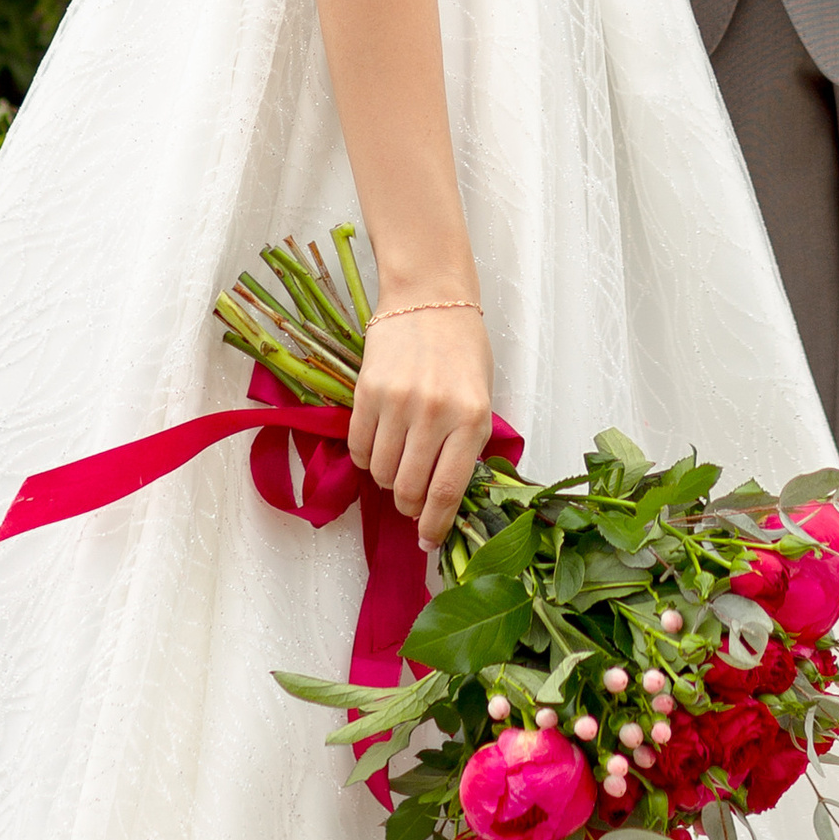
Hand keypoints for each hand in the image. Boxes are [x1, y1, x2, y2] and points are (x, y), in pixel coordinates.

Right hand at [349, 298, 496, 549]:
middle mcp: (436, 413)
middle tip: (410, 499)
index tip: (427, 542)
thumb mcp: (480, 399)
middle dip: (407, 505)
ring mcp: (399, 402)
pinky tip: (378, 442)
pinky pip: (358, 446)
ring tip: (397, 460)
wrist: (430, 297)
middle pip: (408, 488)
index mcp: (472, 419)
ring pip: (380, 472)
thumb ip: (465, 446)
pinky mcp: (367, 391)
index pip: (448, 490)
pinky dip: (366, 456)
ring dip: (386, 478)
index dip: (434, 525)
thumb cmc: (462, 350)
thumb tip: (444, 498)